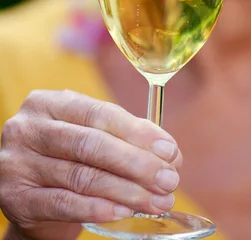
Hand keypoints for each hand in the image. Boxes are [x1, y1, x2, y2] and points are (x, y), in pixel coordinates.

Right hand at [0, 90, 181, 239]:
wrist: (28, 197)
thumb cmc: (66, 159)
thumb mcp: (88, 136)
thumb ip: (125, 136)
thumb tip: (169, 152)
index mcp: (48, 103)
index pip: (99, 113)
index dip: (138, 132)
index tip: (170, 151)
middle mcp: (28, 128)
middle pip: (92, 144)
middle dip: (137, 164)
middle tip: (169, 180)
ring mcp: (17, 163)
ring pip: (83, 176)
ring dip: (127, 191)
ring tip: (156, 201)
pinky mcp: (16, 198)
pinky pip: (65, 203)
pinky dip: (99, 208)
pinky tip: (125, 211)